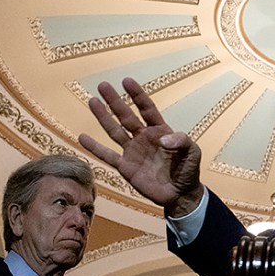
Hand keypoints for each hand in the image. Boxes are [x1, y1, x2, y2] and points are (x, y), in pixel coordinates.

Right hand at [78, 77, 203, 216]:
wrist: (181, 194)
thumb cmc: (188, 170)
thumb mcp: (192, 153)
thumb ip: (181, 141)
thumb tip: (162, 139)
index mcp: (160, 131)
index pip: (147, 109)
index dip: (137, 95)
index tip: (126, 81)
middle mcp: (143, 138)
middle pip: (126, 116)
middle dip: (115, 101)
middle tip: (103, 85)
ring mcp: (133, 152)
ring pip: (115, 131)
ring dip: (103, 117)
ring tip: (92, 101)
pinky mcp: (126, 167)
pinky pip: (107, 156)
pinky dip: (95, 147)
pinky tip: (82, 137)